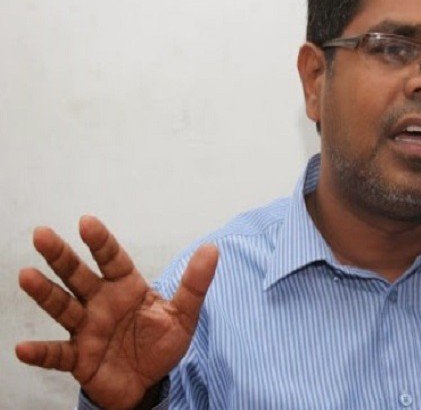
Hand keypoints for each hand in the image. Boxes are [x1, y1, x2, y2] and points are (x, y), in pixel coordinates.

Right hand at [15, 215, 217, 409]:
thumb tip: (213, 248)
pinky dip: (41, 352)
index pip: (112, 259)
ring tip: (26, 276)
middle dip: (61, 256)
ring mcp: (87, 330)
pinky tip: (23, 348)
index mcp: (126, 287)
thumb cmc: (161, 342)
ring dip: (45, 293)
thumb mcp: (184, 313)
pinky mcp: (79, 358)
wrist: (149, 382)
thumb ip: (195, 283)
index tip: (86, 222)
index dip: (101, 242)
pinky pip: (57, 354)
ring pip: (63, 307)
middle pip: (78, 275)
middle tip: (41, 234)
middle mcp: (101, 303)